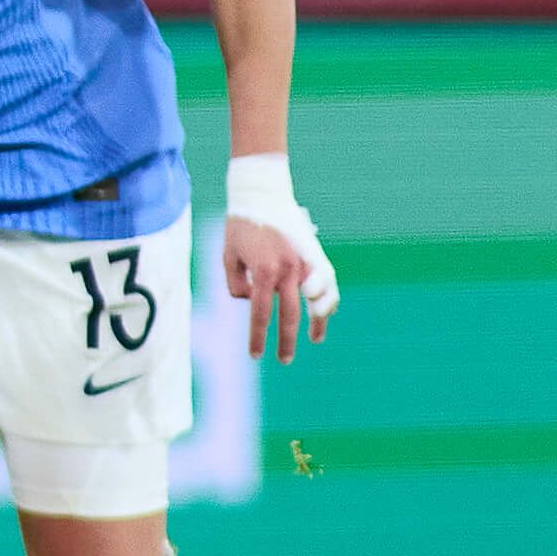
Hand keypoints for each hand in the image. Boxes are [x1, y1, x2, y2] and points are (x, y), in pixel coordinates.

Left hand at [225, 214, 330, 361]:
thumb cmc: (239, 227)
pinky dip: (328, 299)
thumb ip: (237, 284)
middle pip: (290, 314)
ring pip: (319, 300)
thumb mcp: (228, 257)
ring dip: (318, 322)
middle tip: (284, 360)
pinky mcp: (315, 255)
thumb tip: (252, 302)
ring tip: (315, 339)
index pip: (260, 314)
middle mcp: (288, 269)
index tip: (255, 356)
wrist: (262, 195)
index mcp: (264, 271)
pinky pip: (328, 283)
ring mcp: (306, 262)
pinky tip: (324, 313)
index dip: (258, 337)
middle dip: (287, 341)